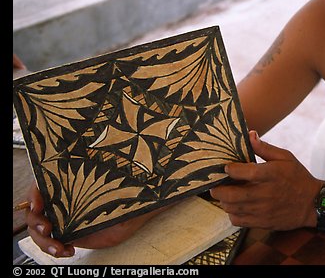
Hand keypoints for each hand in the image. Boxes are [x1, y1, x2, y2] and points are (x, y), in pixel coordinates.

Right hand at [25, 185, 163, 256]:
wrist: (135, 216)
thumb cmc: (138, 195)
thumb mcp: (143, 190)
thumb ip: (156, 184)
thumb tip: (182, 180)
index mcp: (81, 179)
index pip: (50, 180)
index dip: (39, 190)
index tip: (39, 199)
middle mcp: (70, 196)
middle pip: (39, 205)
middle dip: (36, 217)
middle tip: (47, 225)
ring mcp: (68, 214)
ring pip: (41, 225)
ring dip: (42, 237)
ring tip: (58, 247)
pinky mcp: (70, 231)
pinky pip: (51, 241)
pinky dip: (52, 248)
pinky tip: (67, 252)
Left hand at [210, 131, 322, 229]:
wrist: (313, 203)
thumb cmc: (297, 177)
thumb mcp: (286, 157)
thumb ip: (265, 148)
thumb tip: (250, 134)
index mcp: (272, 174)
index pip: (244, 172)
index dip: (231, 170)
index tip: (226, 168)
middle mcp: (266, 193)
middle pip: (233, 194)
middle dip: (218, 189)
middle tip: (215, 185)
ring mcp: (263, 210)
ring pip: (232, 208)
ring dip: (224, 201)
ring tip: (224, 194)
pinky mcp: (262, 222)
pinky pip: (238, 220)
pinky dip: (232, 214)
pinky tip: (235, 206)